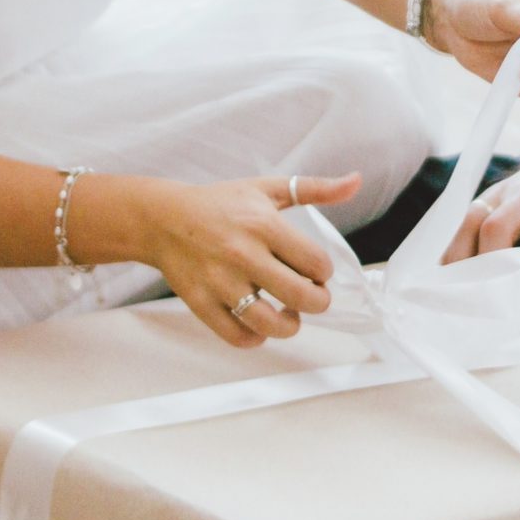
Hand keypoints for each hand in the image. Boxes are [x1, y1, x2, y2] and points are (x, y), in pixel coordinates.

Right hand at [143, 172, 355, 348]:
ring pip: (269, 323)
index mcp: (263, 225)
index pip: (315, 263)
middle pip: (300, 296)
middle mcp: (242, 254)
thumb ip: (316, 188)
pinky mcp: (200, 302)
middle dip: (317, 302)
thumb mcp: (268, 189)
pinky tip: (260, 325)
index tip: (316, 271)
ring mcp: (220, 281)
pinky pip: (237, 336)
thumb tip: (356, 181)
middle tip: (313, 297)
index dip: (324, 273)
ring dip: (289, 325)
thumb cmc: (220, 203)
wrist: (163, 219)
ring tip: (289, 315)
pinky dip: (255, 338)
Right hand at [442, 131, 519, 304]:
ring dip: (462, 257)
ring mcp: (507, 191)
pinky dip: (454, 245)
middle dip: (487, 268)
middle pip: (497, 228)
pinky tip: (449, 273)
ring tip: (458, 294)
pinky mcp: (491, 193)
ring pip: (472, 220)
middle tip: (483, 306)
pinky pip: (464, 217)